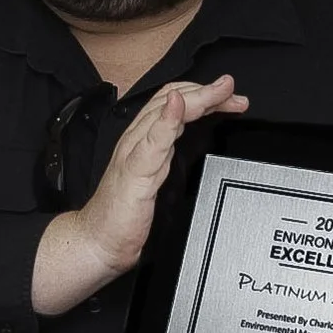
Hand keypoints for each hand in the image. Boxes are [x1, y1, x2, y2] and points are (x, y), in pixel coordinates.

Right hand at [33, 78, 247, 313]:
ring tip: (219, 91)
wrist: (98, 242)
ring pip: (163, 113)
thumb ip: (172, 151)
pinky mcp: (133, 174)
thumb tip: (197, 137)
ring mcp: (133, 154)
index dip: (203, 94)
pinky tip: (178, 108)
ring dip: (195, 99)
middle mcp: (137, 140)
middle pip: (171, 100)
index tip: (230, 96)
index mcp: (144, 139)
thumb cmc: (124, 214)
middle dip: (206, 92)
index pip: (173, 102)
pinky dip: (166, 121)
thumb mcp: (158, 175)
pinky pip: (151, 142)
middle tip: (233, 90)